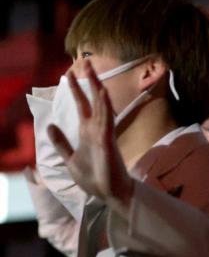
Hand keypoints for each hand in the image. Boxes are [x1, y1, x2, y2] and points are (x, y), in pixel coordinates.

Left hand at [47, 62, 133, 207]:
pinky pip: (107, 120)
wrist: (109, 194)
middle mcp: (97, 129)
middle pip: (93, 101)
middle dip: (88, 82)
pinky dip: (105, 106)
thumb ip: (62, 143)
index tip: (70, 74)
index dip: (77, 90)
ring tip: (92, 71)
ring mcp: (104, 134)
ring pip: (101, 106)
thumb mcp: (70, 159)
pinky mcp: (107, 141)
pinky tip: (102, 94)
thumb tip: (51, 126)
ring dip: (97, 88)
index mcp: (88, 132)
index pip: (83, 106)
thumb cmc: (94, 178)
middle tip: (84, 63)